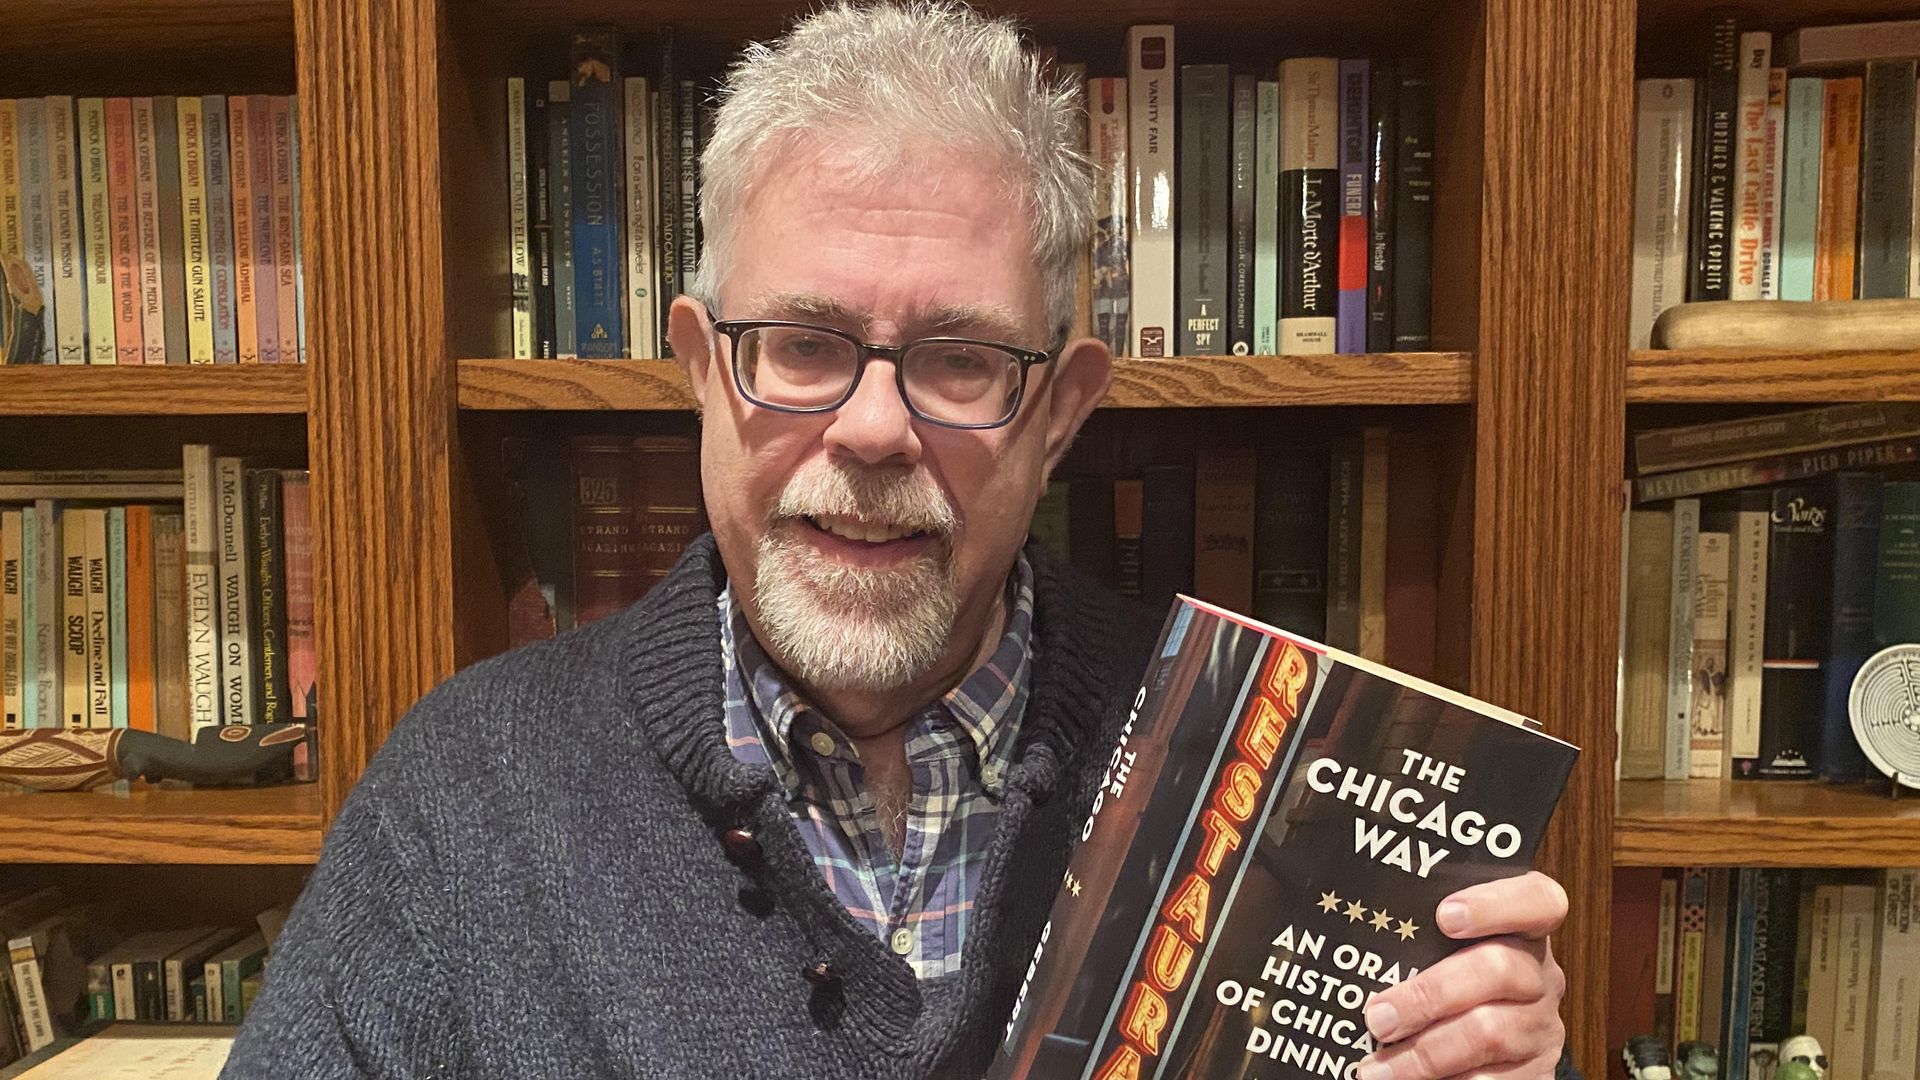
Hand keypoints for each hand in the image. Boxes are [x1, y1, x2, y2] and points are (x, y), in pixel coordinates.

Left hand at [1355, 871, 1568, 1079]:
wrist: (1488, 1052)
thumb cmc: (1448, 985)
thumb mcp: (1440, 954)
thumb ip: (1417, 938)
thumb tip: (1351, 938)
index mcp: (1521, 931)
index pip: (1538, 900)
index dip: (1496, 904)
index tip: (1445, 915)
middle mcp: (1539, 976)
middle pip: (1499, 969)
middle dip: (1429, 995)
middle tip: (1377, 1018)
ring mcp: (1542, 1027)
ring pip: (1490, 1034)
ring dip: (1425, 1054)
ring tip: (1377, 1070)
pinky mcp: (1537, 1074)